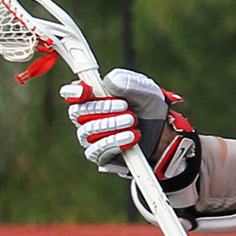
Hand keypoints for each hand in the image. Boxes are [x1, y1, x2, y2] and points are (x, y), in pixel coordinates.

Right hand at [62, 69, 193, 178]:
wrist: (163, 133)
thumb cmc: (149, 107)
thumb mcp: (145, 90)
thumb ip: (127, 82)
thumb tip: (109, 81)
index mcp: (93, 96)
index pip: (71, 93)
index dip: (75, 91)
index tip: (88, 90)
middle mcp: (87, 117)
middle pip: (78, 112)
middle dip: (103, 108)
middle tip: (126, 107)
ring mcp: (91, 137)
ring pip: (88, 130)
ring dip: (111, 125)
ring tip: (133, 121)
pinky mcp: (100, 155)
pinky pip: (96, 150)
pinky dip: (114, 142)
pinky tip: (132, 137)